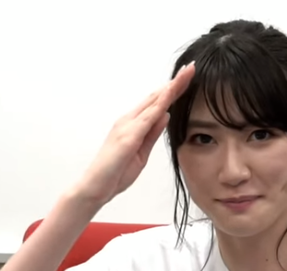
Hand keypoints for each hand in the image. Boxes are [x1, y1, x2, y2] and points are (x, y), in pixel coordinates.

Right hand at [71, 62, 195, 206]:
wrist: (95, 187)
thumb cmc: (115, 172)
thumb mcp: (142, 152)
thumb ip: (152, 133)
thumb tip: (165, 116)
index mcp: (133, 125)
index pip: (156, 103)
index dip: (172, 90)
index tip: (186, 79)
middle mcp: (129, 120)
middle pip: (156, 97)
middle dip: (174, 82)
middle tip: (191, 68)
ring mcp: (127, 126)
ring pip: (153, 101)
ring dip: (170, 87)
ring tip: (186, 73)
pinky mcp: (128, 136)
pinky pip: (147, 116)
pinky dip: (160, 103)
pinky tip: (170, 93)